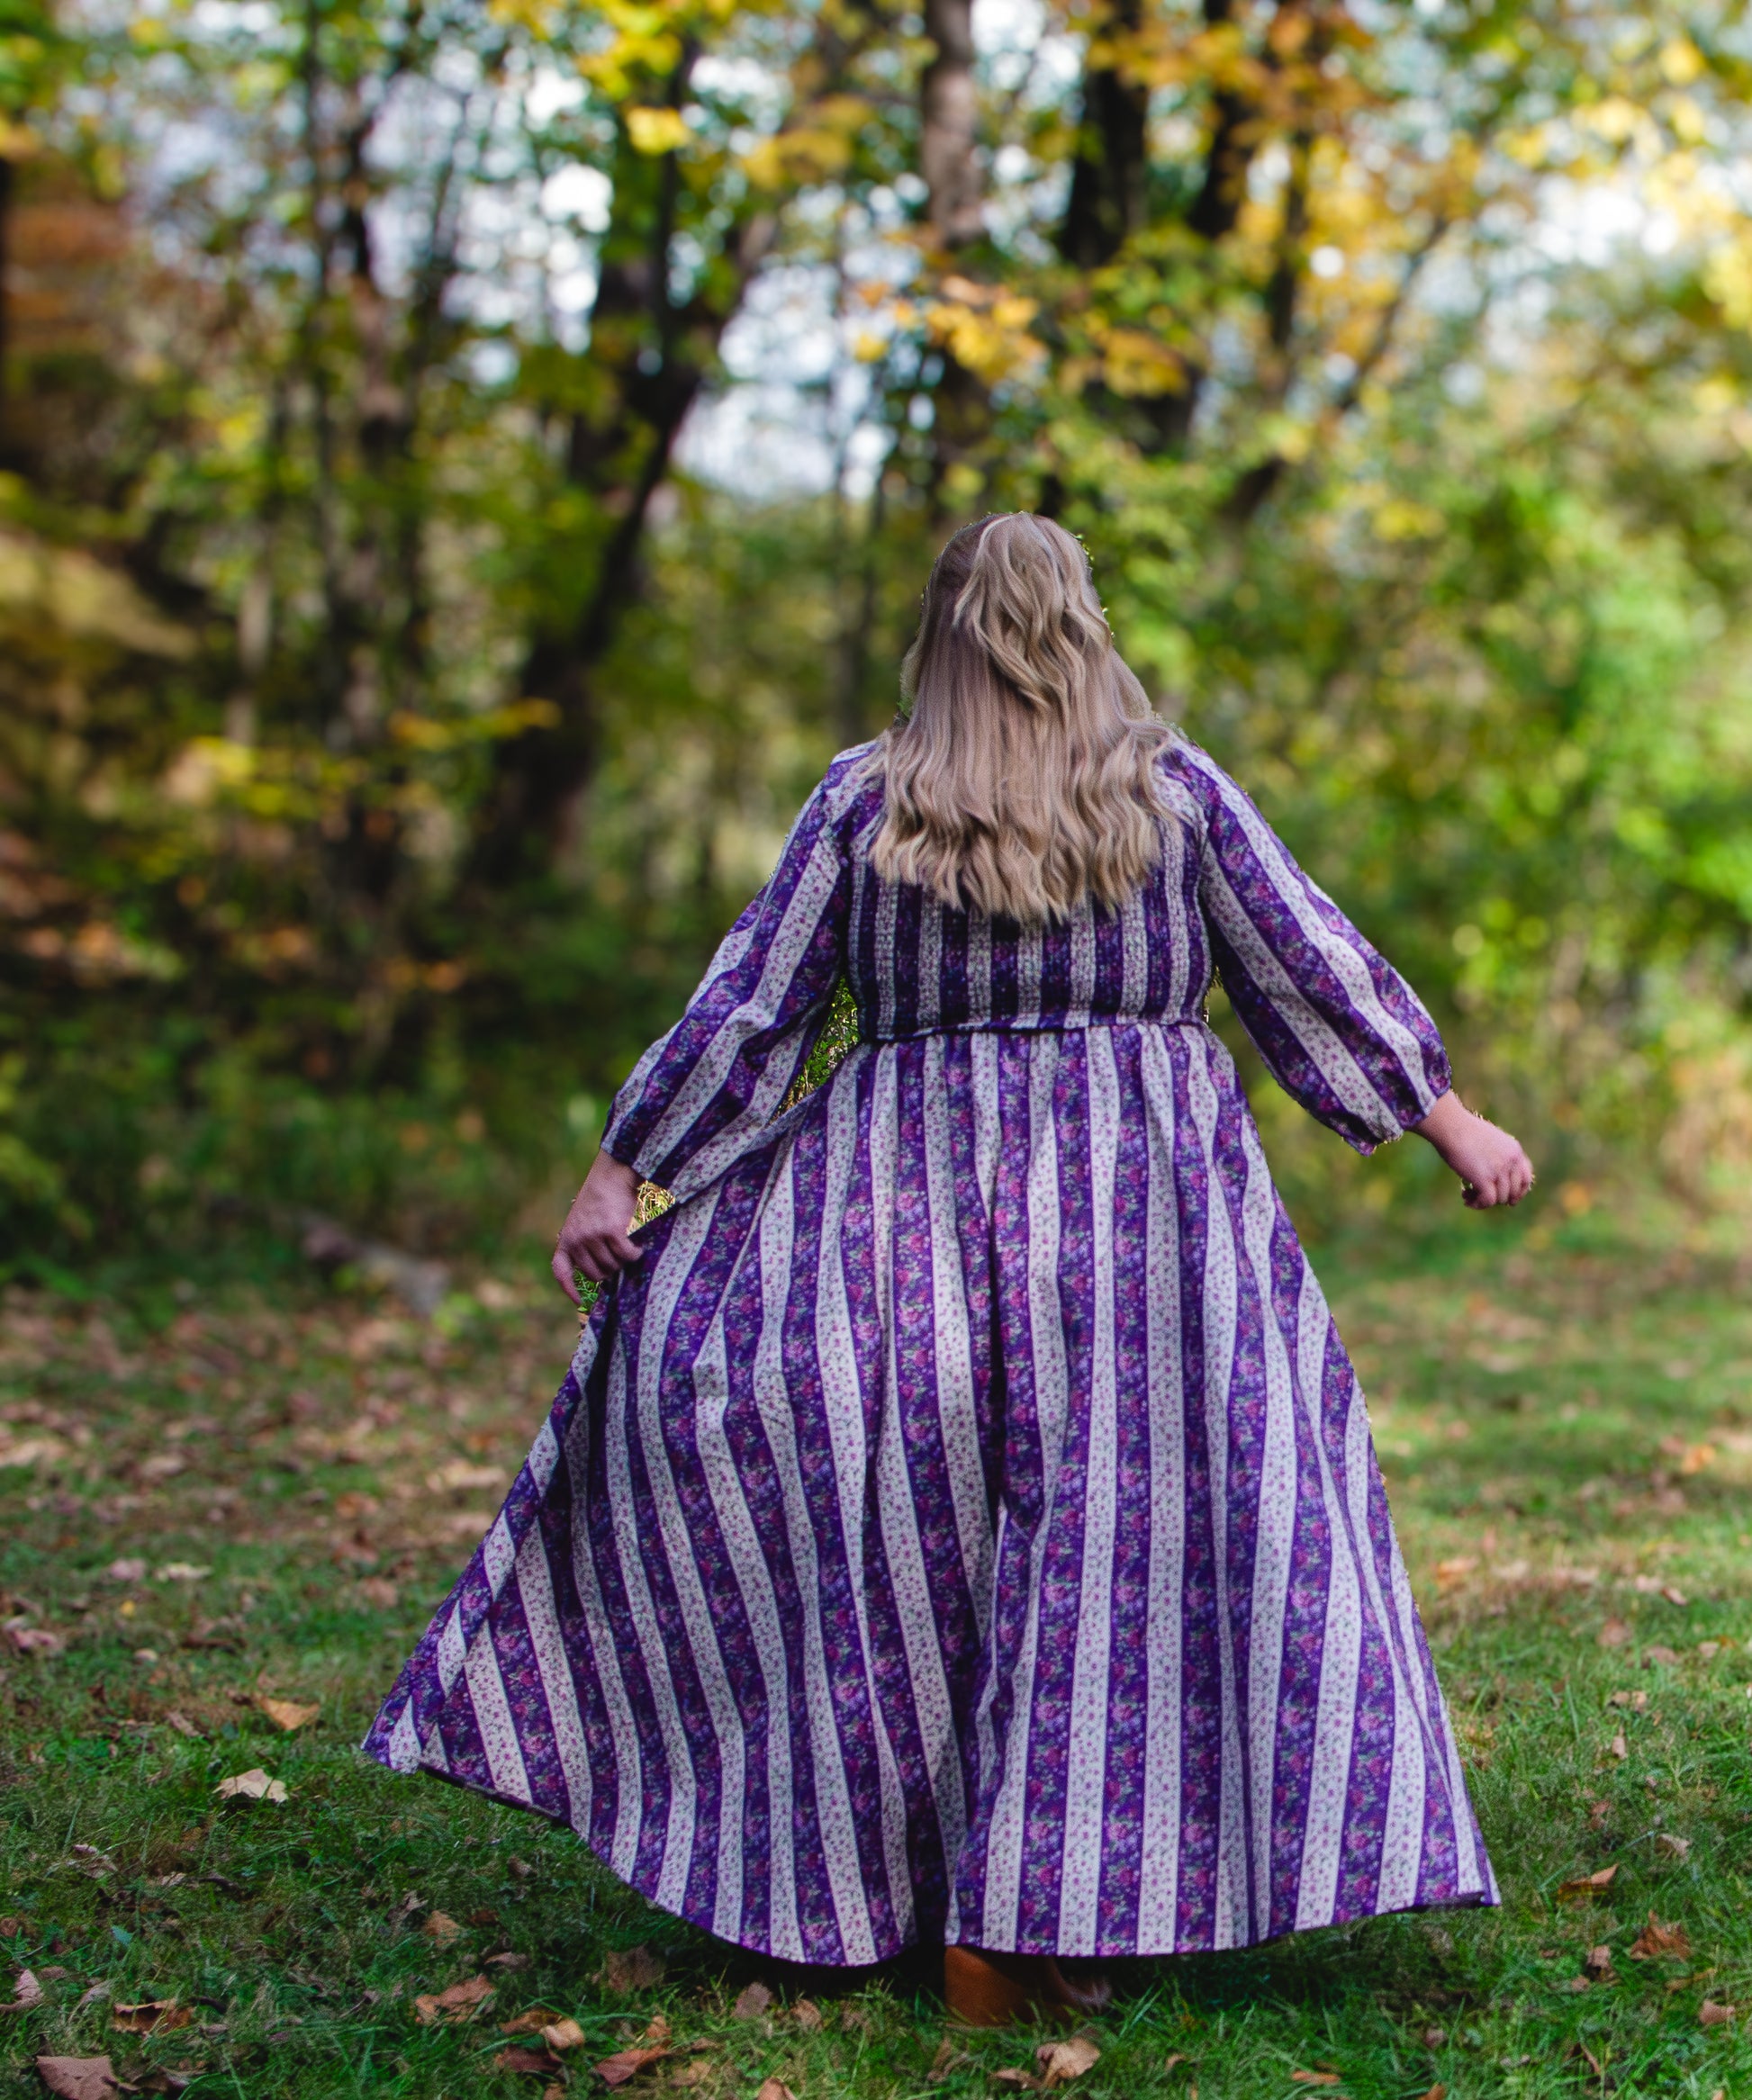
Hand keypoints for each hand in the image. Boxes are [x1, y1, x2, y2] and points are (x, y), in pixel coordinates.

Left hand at [551, 1150, 645, 1300]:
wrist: (610, 1175)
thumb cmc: (600, 1198)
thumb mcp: (581, 1220)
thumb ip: (583, 1243)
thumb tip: (601, 1273)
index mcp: (567, 1238)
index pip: (561, 1271)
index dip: (569, 1289)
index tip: (578, 1302)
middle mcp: (577, 1240)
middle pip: (596, 1274)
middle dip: (610, 1271)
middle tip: (619, 1260)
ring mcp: (593, 1236)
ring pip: (613, 1265)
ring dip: (624, 1261)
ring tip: (629, 1249)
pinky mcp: (611, 1231)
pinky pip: (626, 1255)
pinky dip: (635, 1255)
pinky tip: (639, 1249)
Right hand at [1412, 1090, 1533, 1208]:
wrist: (1451, 1126)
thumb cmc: (1462, 1130)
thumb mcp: (1488, 1140)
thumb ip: (1496, 1156)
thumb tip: (1492, 1176)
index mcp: (1514, 1150)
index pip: (1525, 1177)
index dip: (1519, 1192)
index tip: (1510, 1199)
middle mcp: (1511, 1161)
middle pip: (1513, 1191)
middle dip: (1498, 1198)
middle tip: (1482, 1197)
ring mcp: (1499, 1170)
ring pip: (1500, 1198)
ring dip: (1484, 1201)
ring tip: (1468, 1196)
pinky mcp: (1485, 1179)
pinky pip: (1487, 1201)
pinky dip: (1478, 1204)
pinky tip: (1467, 1200)